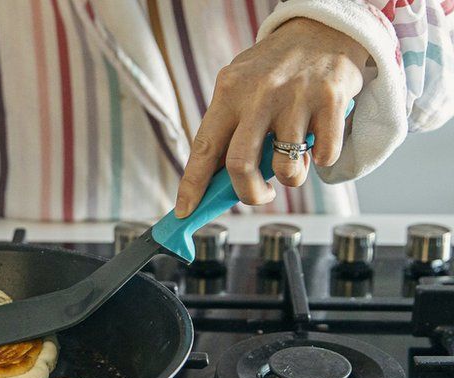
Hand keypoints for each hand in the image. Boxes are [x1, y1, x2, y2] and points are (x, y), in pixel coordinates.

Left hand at [174, 18, 367, 216]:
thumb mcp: (241, 86)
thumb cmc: (276, 67)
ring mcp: (296, 98)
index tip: (185, 211)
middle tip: (258, 195)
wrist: (324, 27)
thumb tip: (215, 181)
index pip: (203, 148)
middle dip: (248, 193)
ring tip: (293, 161)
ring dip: (290, 178)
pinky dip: (321, 160)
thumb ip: (229, 127)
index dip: (192, 185)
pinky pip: (324, 156)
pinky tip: (318, 140)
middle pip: (240, 165)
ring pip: (285, 168)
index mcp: (229, 92)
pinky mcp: (331, 101)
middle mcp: (259, 94)